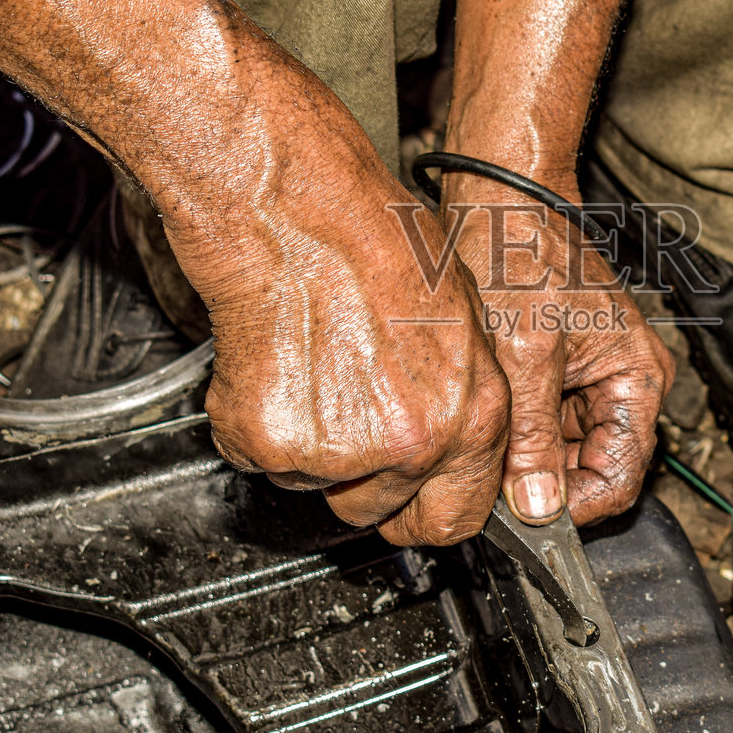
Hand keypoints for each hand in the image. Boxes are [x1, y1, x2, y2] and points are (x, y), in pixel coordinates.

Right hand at [158, 119, 510, 547]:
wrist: (298, 215)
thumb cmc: (377, 243)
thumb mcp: (464, 320)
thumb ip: (464, 397)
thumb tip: (457, 438)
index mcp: (472, 415)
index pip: (458, 517)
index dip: (426, 511)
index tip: (408, 502)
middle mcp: (413, 443)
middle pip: (379, 512)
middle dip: (362, 484)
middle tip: (344, 422)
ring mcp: (340, 451)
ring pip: (316, 485)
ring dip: (309, 448)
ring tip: (314, 368)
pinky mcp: (272, 443)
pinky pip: (261, 460)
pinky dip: (259, 426)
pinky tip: (278, 365)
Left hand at [444, 173, 673, 525]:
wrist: (499, 197)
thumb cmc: (521, 254)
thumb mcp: (525, 356)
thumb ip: (535, 439)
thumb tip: (537, 509)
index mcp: (638, 380)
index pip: (619, 480)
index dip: (571, 508)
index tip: (521, 517)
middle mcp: (624, 383)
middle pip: (590, 470)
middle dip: (542, 484)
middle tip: (489, 486)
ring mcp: (591, 377)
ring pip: (561, 451)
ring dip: (523, 459)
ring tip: (484, 446)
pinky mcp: (558, 369)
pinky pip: (541, 423)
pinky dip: (513, 432)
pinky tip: (483, 421)